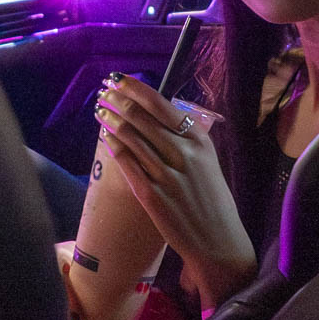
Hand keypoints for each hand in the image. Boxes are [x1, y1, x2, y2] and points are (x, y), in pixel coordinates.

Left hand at [96, 75, 257, 308]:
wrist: (219, 240)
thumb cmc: (212, 199)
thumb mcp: (208, 161)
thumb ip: (187, 139)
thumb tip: (160, 116)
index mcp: (200, 141)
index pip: (161, 105)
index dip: (135, 89)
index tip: (119, 79)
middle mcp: (184, 154)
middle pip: (141, 118)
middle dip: (118, 101)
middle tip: (103, 91)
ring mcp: (167, 175)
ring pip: (131, 138)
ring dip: (111, 120)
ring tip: (100, 110)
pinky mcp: (152, 196)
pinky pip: (128, 164)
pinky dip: (114, 147)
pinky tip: (105, 138)